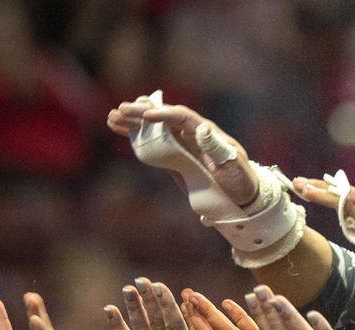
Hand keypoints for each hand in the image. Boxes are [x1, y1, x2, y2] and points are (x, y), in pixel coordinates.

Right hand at [107, 97, 257, 205]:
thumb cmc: (241, 180)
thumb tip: (203, 128)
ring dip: (133, 122)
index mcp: (207, 133)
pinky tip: (118, 128)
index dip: (164, 114)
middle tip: (121, 109)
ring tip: (112, 117)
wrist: (242, 195)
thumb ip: (218, 148)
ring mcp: (181, 144)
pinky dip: (135, 135)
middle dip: (142, 113)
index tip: (147, 115)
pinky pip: (152, 141)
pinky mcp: (174, 156)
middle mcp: (192, 134)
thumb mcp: (234, 166)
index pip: (182, 117)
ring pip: (154, 128)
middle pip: (164, 118)